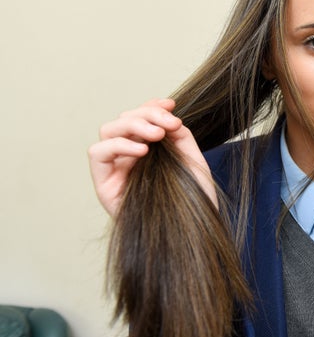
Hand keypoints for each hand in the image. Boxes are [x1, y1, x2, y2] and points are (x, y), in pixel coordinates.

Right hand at [87, 98, 215, 216]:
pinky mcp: (104, 185)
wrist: (191, 232)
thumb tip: (167, 114)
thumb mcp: (190, 158)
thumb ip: (178, 135)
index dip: (151, 106)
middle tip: (169, 124)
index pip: (140, 118)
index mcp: (148, 150)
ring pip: (108, 131)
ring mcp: (115, 171)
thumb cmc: (193, 200)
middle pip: (123, 120)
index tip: (170, 104)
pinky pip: (98, 153)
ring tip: (157, 135)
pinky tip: (142, 151)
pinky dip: (118, 145)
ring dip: (133, 125)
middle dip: (146, 115)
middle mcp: (128, 158)